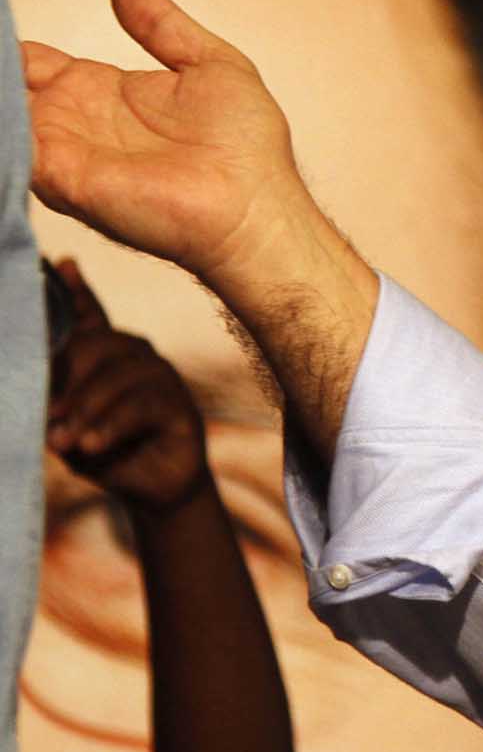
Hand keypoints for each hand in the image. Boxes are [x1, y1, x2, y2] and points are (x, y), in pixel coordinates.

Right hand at [22, 0, 315, 288]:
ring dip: (0, 91)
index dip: (11, 46)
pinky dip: (6, 121)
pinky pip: (12, 146)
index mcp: (103, 91)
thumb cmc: (247, 146)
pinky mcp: (60, 176)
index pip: (36, 62)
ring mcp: (62, 149)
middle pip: (10, 85)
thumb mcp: (209, 63)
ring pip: (7, 112)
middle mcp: (75, 120)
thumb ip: (162, 25)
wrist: (253, 207)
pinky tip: (8, 100)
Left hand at [45, 258, 208, 513]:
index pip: (87, 314)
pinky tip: (91, 443)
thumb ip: (51, 399)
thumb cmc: (101, 451)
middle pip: (96, 344)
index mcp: (104, 354)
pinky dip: (111, 424)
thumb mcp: (64, 424)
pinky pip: (142, 403)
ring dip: (85, 409)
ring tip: (64, 442)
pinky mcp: (180, 402)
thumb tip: (33, 383)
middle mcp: (133, 354)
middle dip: (65, 380)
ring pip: (117, 375)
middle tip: (45, 417)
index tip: (55, 262)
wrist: (147, 489)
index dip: (72, 288)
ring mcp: (160, 373)